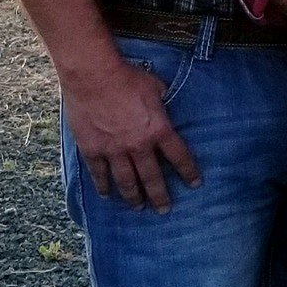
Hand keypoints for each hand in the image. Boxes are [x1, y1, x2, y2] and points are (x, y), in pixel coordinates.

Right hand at [62, 57, 200, 213]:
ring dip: (133, 197)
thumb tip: (165, 100)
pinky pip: (99, 174)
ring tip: (138, 208)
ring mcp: (114, 150)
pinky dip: (103, 186)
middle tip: (164, 210)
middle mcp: (139, 146)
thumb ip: (162, 99)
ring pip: (126, 181)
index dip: (188, 172)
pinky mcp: (92, 149)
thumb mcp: (155, 87)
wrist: (94, 77)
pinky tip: (107, 195)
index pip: (179, 157)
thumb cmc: (127, 78)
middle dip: (160, 195)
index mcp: (159, 131)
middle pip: (152, 177)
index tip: (194, 184)